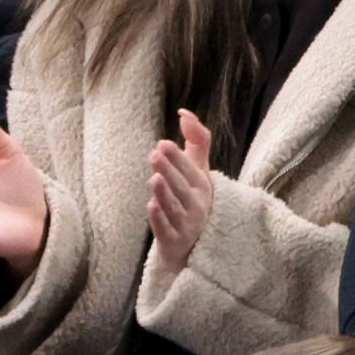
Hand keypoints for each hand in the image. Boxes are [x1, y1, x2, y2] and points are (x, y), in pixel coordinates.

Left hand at [148, 109, 214, 274]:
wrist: (194, 242)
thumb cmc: (193, 199)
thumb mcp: (198, 170)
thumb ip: (196, 140)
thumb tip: (184, 113)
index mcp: (203, 186)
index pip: (191, 170)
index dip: (178, 158)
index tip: (163, 144)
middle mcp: (198, 204)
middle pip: (183, 186)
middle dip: (170, 170)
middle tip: (156, 154)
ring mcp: (187, 224)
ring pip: (174, 207)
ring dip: (165, 193)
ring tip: (154, 178)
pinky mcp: (174, 240)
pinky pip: (166, 230)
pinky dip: (159, 219)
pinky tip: (151, 207)